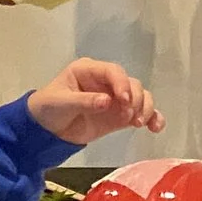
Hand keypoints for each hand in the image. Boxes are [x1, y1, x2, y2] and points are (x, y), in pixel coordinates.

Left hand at [28, 59, 163, 143]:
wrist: (46, 130)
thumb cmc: (48, 108)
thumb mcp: (61, 103)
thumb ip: (84, 101)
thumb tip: (107, 102)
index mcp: (88, 70)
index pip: (113, 71)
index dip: (122, 83)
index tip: (123, 100)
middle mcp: (106, 81)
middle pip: (132, 84)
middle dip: (134, 99)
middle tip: (128, 117)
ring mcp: (116, 98)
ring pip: (141, 96)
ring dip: (145, 108)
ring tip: (137, 123)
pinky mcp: (121, 114)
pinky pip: (143, 113)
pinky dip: (152, 118)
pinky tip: (154, 128)